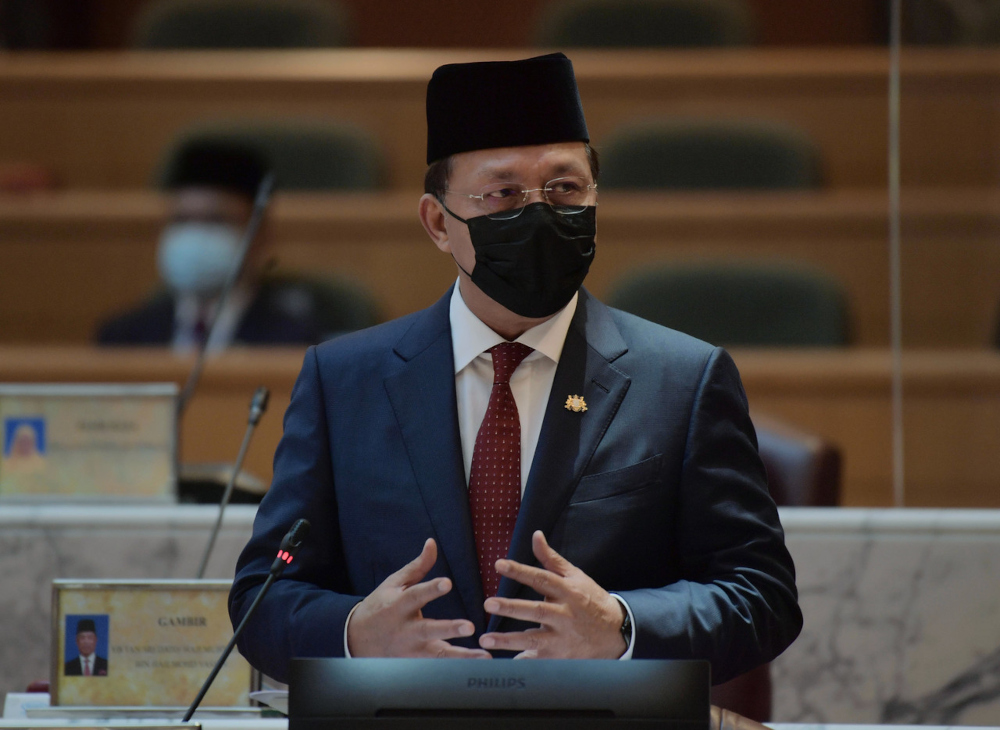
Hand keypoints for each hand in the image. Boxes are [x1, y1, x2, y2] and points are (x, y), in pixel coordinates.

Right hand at [347, 538, 492, 658]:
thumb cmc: (380, 606)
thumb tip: (432, 543)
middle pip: (428, 630)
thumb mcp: (394, 584)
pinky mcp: (415, 664)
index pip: (416, 596)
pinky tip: (477, 667)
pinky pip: (438, 668)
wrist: (357, 639)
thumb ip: (418, 566)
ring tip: (484, 656)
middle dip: (449, 629)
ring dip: (462, 657)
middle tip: (470, 627)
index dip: (431, 589)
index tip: (447, 583)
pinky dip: (456, 670)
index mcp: (399, 605)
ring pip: (438, 655)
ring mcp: (410, 650)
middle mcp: (405, 629)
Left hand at [479, 531, 626, 658]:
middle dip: (511, 608)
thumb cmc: (590, 599)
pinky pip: (538, 660)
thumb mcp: (575, 576)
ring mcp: (563, 637)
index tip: (499, 565)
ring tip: (486, 639)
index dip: (520, 571)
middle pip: (536, 610)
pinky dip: (523, 662)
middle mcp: (565, 614)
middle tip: (488, 603)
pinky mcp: (561, 656)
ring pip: (534, 639)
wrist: (616, 631)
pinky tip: (504, 663)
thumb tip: (536, 535)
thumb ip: (551, 559)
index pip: (541, 578)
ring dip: (509, 640)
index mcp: (567, 591)